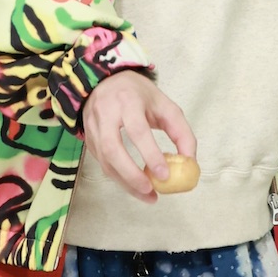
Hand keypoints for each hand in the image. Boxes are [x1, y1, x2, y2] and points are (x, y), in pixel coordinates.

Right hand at [81, 70, 196, 200]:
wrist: (105, 81)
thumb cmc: (140, 95)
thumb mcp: (165, 105)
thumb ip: (181, 132)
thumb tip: (190, 163)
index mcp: (128, 100)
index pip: (137, 129)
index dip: (150, 153)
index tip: (164, 175)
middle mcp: (106, 112)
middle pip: (112, 148)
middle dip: (131, 174)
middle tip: (150, 191)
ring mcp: (93, 126)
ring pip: (104, 160)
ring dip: (125, 182)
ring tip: (147, 195)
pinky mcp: (88, 138)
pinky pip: (101, 162)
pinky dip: (118, 177)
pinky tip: (133, 185)